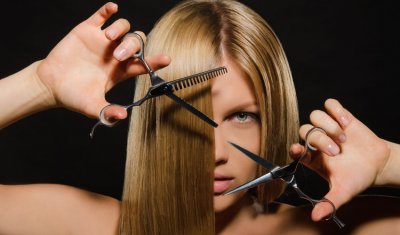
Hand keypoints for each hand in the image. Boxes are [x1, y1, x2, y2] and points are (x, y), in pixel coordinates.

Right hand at [35, 2, 169, 119]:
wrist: (51, 85)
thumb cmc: (74, 96)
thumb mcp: (92, 107)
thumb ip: (107, 112)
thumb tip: (123, 116)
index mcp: (121, 71)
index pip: (144, 63)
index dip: (155, 60)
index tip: (166, 59)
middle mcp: (116, 54)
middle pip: (137, 42)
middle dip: (133, 46)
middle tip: (118, 56)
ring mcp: (103, 41)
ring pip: (124, 26)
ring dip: (121, 29)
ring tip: (108, 38)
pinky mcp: (88, 30)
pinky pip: (102, 15)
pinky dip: (108, 10)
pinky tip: (112, 8)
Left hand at [290, 98, 390, 220]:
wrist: (378, 164)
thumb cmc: (357, 177)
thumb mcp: (343, 192)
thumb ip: (329, 203)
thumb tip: (316, 217)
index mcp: (312, 158)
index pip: (294, 149)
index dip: (294, 148)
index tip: (299, 150)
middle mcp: (315, 141)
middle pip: (305, 130)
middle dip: (320, 139)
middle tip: (337, 151)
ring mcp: (326, 128)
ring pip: (314, 116)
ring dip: (329, 126)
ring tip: (344, 138)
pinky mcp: (339, 116)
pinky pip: (330, 104)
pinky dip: (336, 111)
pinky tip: (347, 123)